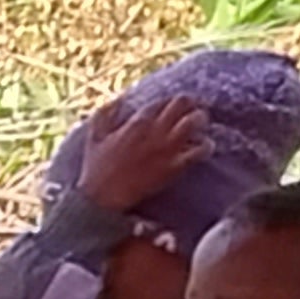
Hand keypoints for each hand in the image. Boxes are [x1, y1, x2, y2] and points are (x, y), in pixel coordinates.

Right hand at [76, 91, 205, 217]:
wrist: (102, 199)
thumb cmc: (96, 169)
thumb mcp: (94, 138)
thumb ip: (104, 115)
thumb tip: (119, 99)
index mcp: (136, 122)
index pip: (163, 101)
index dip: (169, 103)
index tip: (171, 109)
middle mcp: (155, 131)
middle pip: (183, 103)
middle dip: (190, 105)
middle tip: (190, 112)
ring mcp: (166, 148)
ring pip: (195, 121)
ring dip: (200, 121)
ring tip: (198, 127)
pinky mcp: (174, 166)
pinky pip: (200, 149)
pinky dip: (205, 146)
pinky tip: (202, 148)